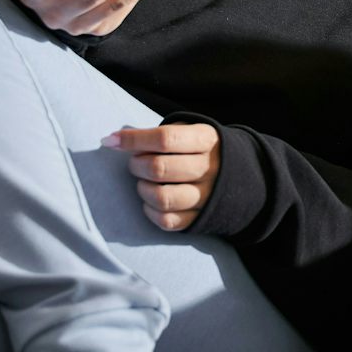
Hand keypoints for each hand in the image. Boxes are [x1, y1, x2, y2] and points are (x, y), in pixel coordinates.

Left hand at [104, 123, 220, 231]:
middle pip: (160, 168)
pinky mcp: (199, 219)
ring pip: (162, 198)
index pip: (165, 139)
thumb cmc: (199, 149)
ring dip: (143, 189)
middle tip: (135, 163)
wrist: (240, 174)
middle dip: (136, 165)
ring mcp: (206, 197)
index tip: (111, 140)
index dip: (133, 139)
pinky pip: (167, 220)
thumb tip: (114, 141)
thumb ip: (158, 134)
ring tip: (143, 182)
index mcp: (206, 140)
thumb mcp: (189, 131)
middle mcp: (209, 169)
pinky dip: (150, 211)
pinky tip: (149, 201)